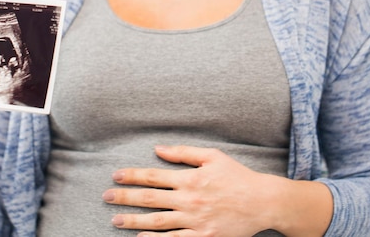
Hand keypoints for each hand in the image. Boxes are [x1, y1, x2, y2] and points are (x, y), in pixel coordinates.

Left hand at [102, 145, 276, 235]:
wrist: (263, 202)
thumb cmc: (237, 176)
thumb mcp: (212, 156)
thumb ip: (183, 152)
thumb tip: (157, 149)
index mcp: (190, 178)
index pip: (153, 176)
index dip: (132, 176)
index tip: (115, 176)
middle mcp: (189, 200)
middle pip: (150, 199)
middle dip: (125, 198)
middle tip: (106, 197)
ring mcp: (195, 221)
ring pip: (157, 222)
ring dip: (134, 220)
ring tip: (115, 220)